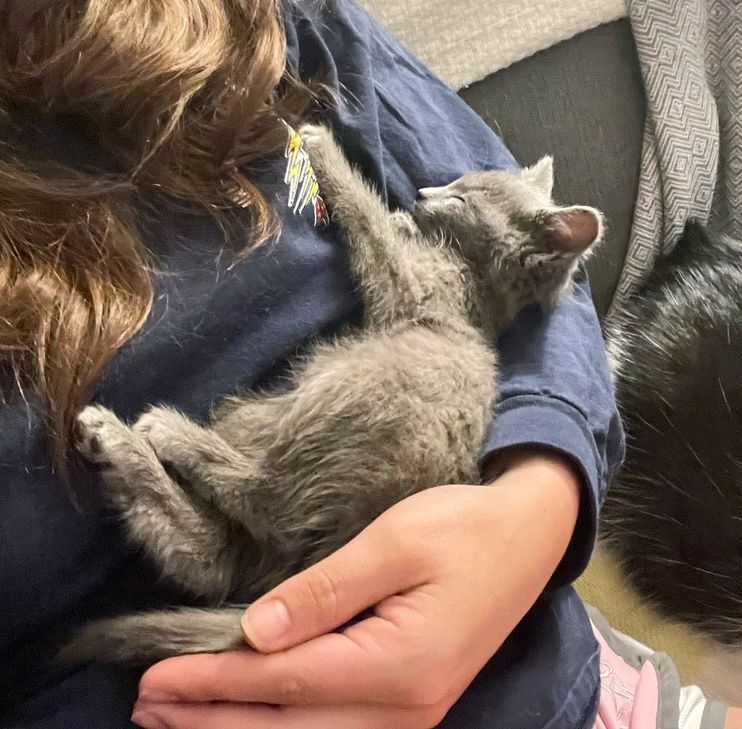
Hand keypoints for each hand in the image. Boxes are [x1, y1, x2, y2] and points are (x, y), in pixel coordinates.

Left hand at [132, 451, 579, 728]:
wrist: (527, 537)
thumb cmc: (463, 528)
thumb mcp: (394, 542)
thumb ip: (325, 591)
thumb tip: (256, 632)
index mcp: (399, 664)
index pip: (283, 681)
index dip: (213, 682)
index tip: (154, 679)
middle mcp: (404, 708)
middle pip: (289, 728)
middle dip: (212, 721)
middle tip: (148, 707)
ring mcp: (411, 715)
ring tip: (179, 721)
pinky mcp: (412, 704)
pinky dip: (282, 728)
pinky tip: (253, 717)